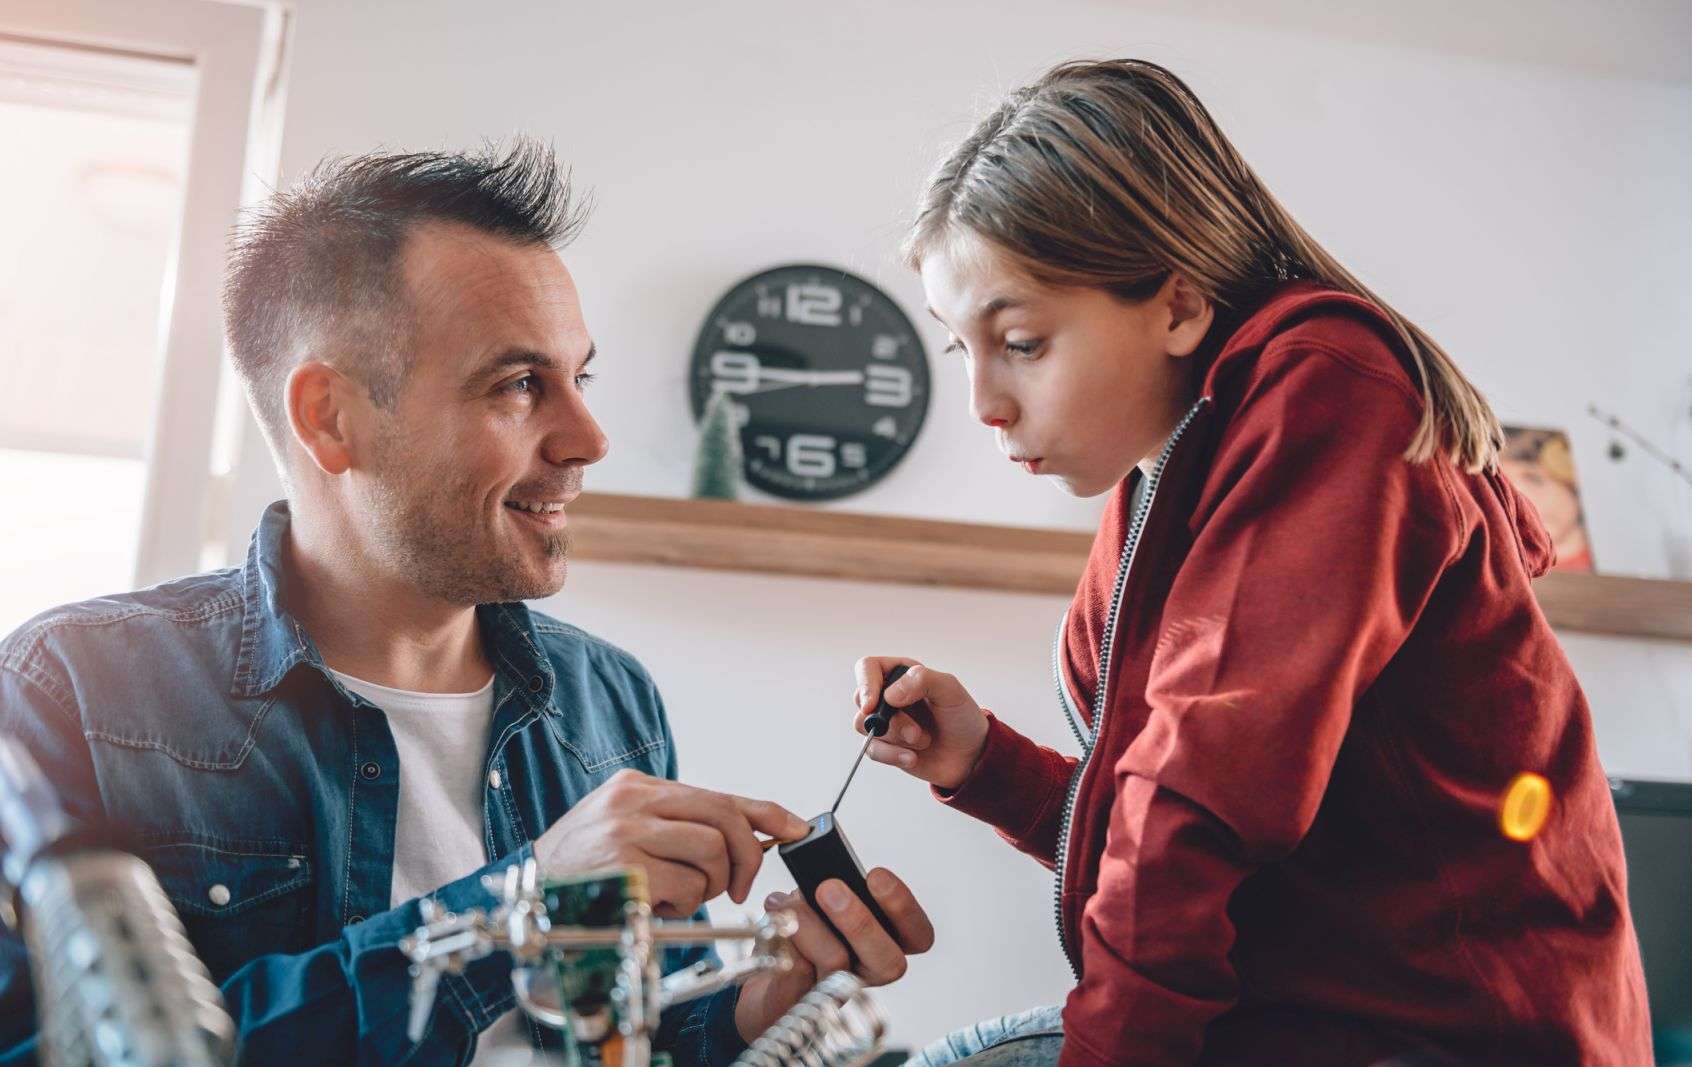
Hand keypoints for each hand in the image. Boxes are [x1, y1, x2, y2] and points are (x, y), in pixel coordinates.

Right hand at [532, 769, 808, 917]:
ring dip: (707, 886)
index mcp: (638, 788)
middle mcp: (633, 802)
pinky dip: (682, 906)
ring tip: (675, 895)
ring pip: (712, 853)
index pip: (719, 794)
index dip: (766, 812)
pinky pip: (687, 887)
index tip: (795, 827)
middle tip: (737, 886)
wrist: (527, 895)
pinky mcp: (626, 869)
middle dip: (745, 857)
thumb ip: (683, 828)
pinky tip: (655, 906)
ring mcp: (627, 833)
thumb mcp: (630, 832)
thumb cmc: (583, 870)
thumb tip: (754, 835)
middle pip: (724, 819)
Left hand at [734, 868, 934, 1042]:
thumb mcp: (820, 903)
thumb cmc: (800, 933)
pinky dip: (782, 938)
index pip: (918, 936)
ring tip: (786, 902)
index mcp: (884, 944)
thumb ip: (831, 891)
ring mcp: (838, 991)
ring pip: (838, 963)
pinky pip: (798, 970)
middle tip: (829, 888)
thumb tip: (823, 876)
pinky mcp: (803, 1001)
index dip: (904, 907)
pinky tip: (772, 920)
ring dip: (809, 924)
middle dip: (860, 921)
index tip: (876, 876)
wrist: (763, 978)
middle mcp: (867, 972)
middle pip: (889, 962)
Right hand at [852, 657, 989, 790]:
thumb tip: (888, 695)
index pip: (867, 668)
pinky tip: (913, 758)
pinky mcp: (886, 746)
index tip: (872, 704)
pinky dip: (892, 755)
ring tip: (923, 742)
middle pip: (862, 700)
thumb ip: (922, 680)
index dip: (865, 684)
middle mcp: (888, 696)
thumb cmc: (962, 717)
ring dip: (895, 738)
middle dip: (888, 720)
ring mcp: (886, 722)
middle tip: (915, 732)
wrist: (971, 756)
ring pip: (864, 726)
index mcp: (901, 674)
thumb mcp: (950, 690)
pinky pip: (872, 750)